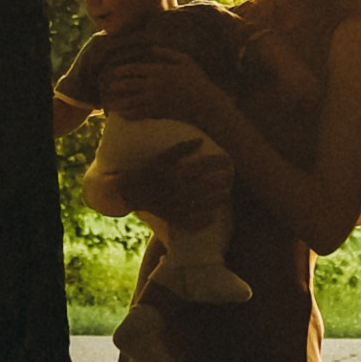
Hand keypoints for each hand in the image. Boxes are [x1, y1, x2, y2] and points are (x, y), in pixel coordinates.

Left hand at [103, 55, 236, 141]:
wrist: (206, 104)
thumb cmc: (197, 80)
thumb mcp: (185, 61)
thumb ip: (167, 53)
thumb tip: (151, 47)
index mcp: (161, 70)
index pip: (137, 69)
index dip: (124, 70)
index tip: (115, 71)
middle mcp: (156, 85)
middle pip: (131, 84)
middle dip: (119, 85)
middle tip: (110, 85)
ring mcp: (157, 100)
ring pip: (133, 100)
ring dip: (121, 102)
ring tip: (111, 103)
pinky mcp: (160, 112)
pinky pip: (140, 113)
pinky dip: (130, 114)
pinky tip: (123, 115)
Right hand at [112, 135, 232, 227]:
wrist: (129, 192)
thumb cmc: (147, 171)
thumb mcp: (162, 156)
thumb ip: (181, 148)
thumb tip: (201, 140)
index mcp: (175, 173)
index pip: (202, 166)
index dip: (217, 162)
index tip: (228, 159)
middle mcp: (177, 190)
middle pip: (206, 185)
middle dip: (222, 180)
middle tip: (231, 177)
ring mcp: (176, 206)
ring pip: (203, 204)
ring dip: (217, 199)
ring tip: (227, 194)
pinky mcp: (173, 218)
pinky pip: (192, 222)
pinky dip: (204, 220)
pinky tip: (213, 216)